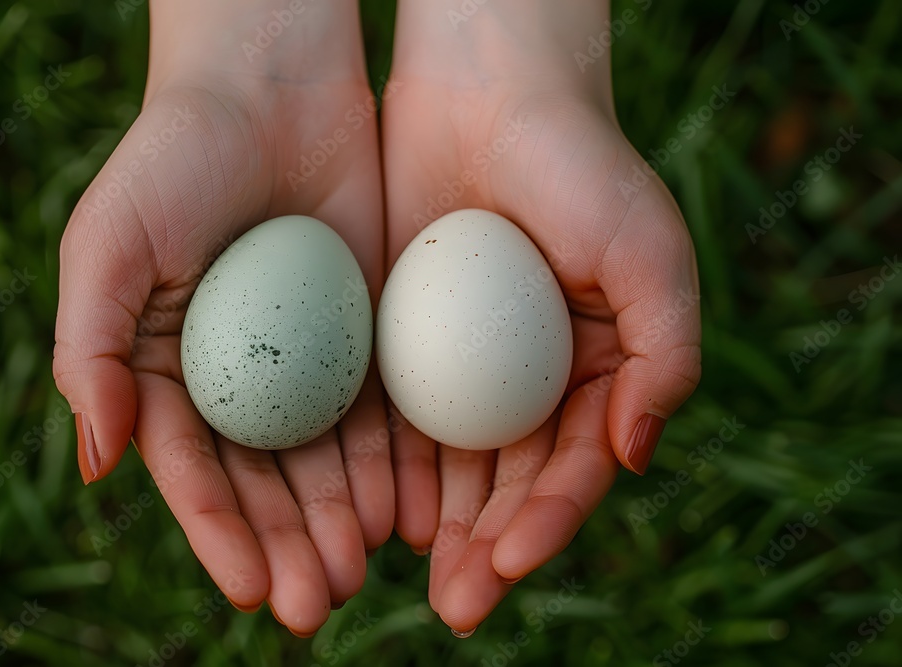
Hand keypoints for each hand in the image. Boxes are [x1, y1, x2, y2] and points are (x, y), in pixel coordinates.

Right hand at [53, 0, 391, 635]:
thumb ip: (91, 350)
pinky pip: (382, 410)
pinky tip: (410, 509)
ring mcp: (309, 361)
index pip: (194, 471)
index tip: (249, 588)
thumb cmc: (174, 159)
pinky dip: (393, 463)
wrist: (270, 89)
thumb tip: (101, 462)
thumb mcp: (109, 245)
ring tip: (365, 568)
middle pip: (265, 482)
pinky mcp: (367, 335)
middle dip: (289, 545)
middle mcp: (241, 379)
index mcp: (168, 372)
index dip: (219, 533)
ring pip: (327, 460)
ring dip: (343, 520)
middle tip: (318, 601)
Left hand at [383, 0, 701, 631]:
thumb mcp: (648, 253)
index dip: (545, 525)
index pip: (572, 471)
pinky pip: (394, 417)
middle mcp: (529, 382)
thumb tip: (634, 456)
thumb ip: (664, 355)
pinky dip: (386, 467)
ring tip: (402, 577)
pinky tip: (369, 508)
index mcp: (595, 376)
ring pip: (449, 468)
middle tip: (452, 605)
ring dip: (433, 528)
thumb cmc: (581, 167)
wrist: (490, 93)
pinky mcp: (402, 341)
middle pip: (508, 487)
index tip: (505, 566)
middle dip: (484, 550)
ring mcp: (464, 367)